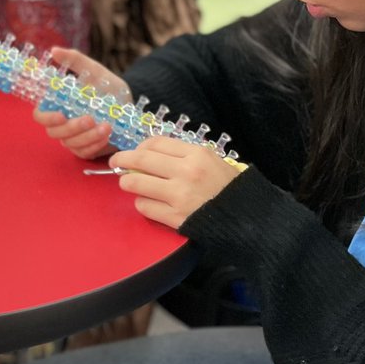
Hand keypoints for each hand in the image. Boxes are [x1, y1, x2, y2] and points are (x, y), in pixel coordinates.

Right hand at [33, 48, 129, 160]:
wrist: (129, 104)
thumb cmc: (107, 86)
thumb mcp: (94, 70)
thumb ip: (74, 59)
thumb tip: (54, 50)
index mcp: (58, 104)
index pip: (40, 116)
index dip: (46, 118)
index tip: (61, 114)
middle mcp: (62, 123)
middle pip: (55, 132)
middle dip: (73, 127)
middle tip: (90, 119)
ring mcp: (73, 138)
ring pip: (71, 144)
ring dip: (88, 136)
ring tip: (107, 126)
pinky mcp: (86, 149)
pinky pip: (85, 152)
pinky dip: (96, 145)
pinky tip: (107, 135)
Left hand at [111, 136, 241, 228]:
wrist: (248, 220)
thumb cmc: (229, 188)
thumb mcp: (212, 161)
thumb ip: (182, 154)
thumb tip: (148, 152)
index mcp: (197, 154)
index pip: (155, 143)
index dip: (139, 146)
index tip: (133, 152)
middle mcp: (186, 172)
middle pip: (140, 160)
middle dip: (121, 160)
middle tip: (115, 163)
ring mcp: (180, 196)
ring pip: (136, 183)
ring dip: (127, 182)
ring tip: (128, 183)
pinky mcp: (176, 218)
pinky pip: (144, 206)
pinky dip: (141, 203)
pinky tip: (147, 202)